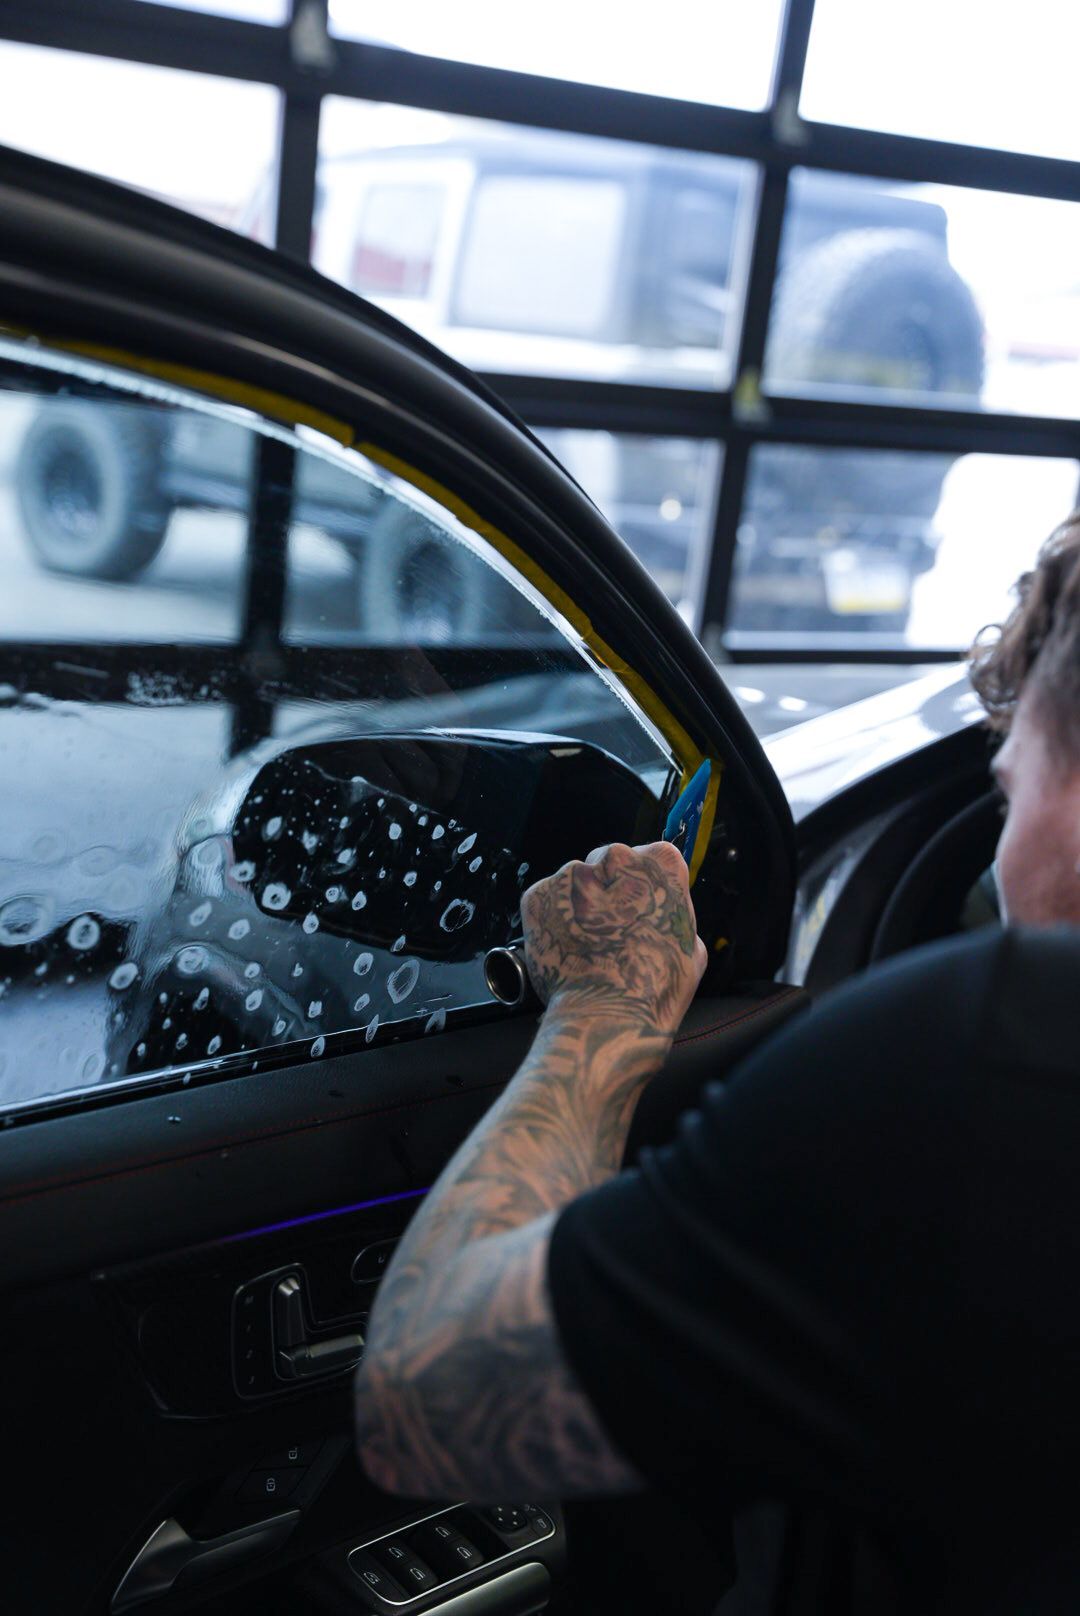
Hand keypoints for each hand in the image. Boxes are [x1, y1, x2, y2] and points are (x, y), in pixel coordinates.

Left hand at [520, 842, 707, 1034]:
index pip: (650, 858)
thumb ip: (673, 917)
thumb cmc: (656, 984)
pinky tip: (567, 948)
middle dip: (607, 891)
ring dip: (578, 907)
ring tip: (586, 947)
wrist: (606, 1012)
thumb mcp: (691, 947)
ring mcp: (571, 873)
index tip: (639, 910)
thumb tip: (662, 916)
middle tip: (611, 933)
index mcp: (659, 863)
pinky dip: (553, 921)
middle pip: (608, 864)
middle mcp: (614, 856)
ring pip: (575, 883)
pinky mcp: (538, 895)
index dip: (642, 886)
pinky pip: (548, 901)